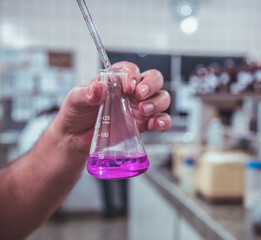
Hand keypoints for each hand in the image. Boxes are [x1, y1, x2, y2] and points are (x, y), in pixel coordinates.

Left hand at [52, 61, 171, 153]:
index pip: (131, 70)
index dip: (133, 75)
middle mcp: (131, 92)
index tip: (128, 85)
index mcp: (116, 81)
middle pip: (154, 79)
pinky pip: (162, 120)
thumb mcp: (75, 99)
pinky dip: (164, 121)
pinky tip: (157, 124)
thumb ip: (86, 93)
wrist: (75, 138)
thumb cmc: (76, 113)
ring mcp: (139, 108)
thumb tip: (98, 87)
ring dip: (157, 102)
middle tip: (139, 95)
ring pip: (161, 98)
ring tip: (143, 110)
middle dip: (151, 85)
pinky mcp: (143, 125)